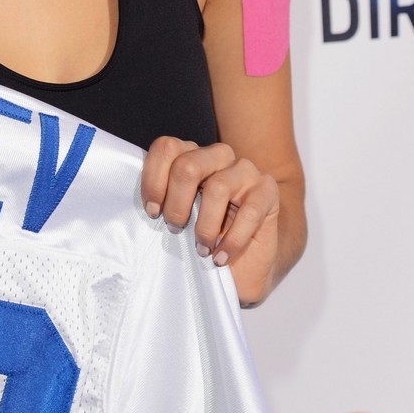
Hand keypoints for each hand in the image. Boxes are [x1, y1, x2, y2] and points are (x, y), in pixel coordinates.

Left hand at [142, 136, 279, 305]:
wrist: (243, 264)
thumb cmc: (203, 238)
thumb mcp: (176, 218)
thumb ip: (161, 202)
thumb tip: (147, 206)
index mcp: (191, 154)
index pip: (166, 148)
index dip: (154, 180)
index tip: (153, 212)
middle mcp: (217, 155)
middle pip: (187, 165)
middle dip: (177, 204)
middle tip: (175, 230)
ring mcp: (245, 170)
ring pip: (217, 186)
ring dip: (205, 226)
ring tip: (201, 250)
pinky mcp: (267, 190)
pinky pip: (249, 211)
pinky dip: (232, 239)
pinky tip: (221, 257)